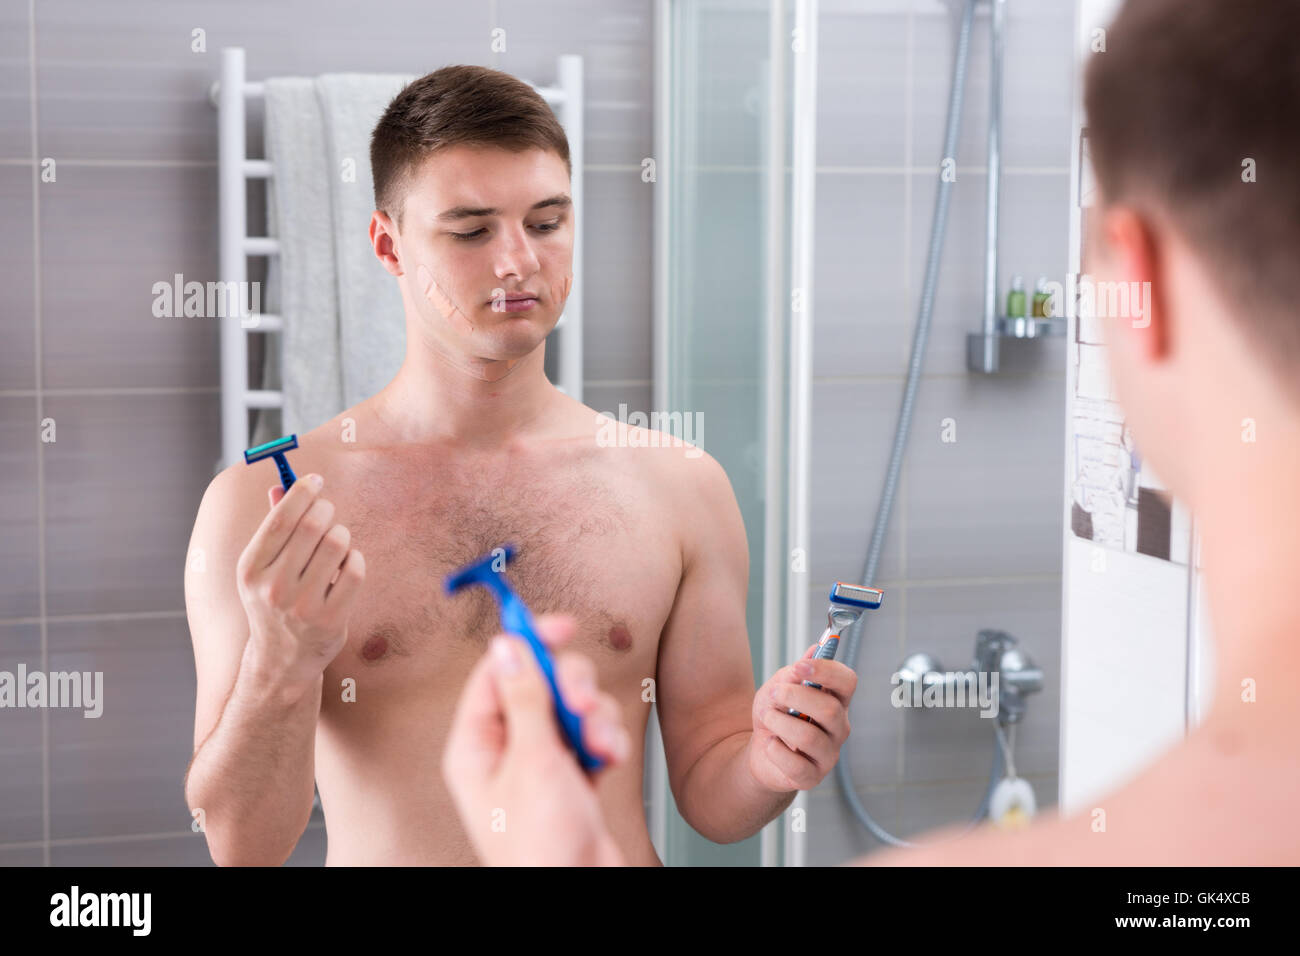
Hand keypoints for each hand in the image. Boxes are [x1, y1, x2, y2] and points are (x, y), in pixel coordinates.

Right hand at [235, 474, 365, 686]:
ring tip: (336, 544)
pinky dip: (356, 559)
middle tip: (328, 512)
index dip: (302, 492)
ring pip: (338, 543)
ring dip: (343, 535)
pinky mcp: (332, 619)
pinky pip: (356, 569)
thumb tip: (280, 484)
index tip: (316, 480)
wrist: (281, 659)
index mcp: (251, 569)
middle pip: (313, 525)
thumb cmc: (275, 601)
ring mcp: (303, 606)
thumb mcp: (262, 567)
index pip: (280, 519)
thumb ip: (273, 526)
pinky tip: (347, 566)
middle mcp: (274, 587)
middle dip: (326, 510)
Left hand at [442, 614, 629, 865]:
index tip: (560, 625)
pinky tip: (610, 760)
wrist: (579, 892)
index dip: (528, 642)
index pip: (497, 672)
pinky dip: (606, 741)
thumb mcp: (532, 762)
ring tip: (600, 745)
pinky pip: (591, 734)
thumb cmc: (540, 847)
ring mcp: (541, 761)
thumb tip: (508, 646)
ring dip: (595, 718)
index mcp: (477, 744)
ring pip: (573, 706)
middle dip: (571, 688)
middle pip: (542, 683)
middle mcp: (507, 748)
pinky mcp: (573, 773)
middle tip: (580, 704)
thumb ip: (524, 698)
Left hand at [748, 643, 856, 791]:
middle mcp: (838, 727)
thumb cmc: (776, 717)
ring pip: (809, 737)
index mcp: (836, 700)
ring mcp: (828, 754)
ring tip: (768, 718)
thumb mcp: (778, 688)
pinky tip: (770, 744)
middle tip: (775, 694)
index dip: (826, 671)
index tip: (799, 667)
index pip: (848, 682)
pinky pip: (794, 763)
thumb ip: (793, 673)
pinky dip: (774, 749)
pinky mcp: (811, 776)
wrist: (761, 752)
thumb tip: (813, 650)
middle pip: (830, 709)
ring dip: (780, 722)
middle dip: (795, 697)